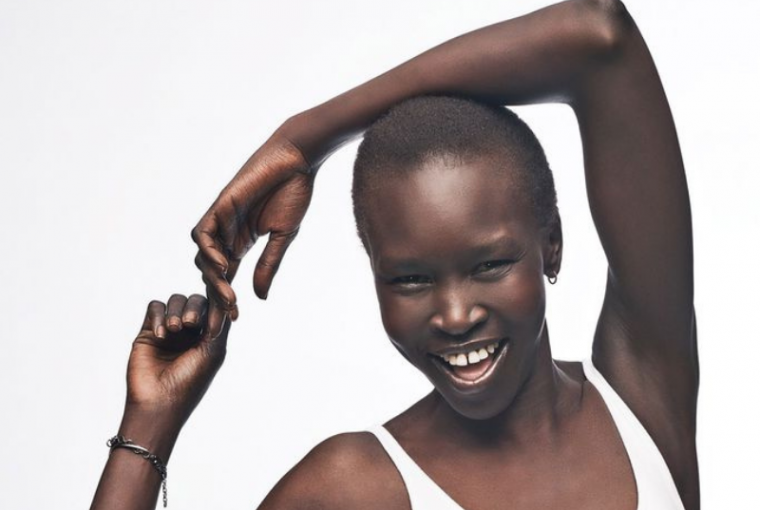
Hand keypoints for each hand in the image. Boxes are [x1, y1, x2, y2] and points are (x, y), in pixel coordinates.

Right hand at [126, 294, 230, 426]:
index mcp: (210, 336)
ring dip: (176, 311)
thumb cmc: (190, 381)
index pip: (215, 307)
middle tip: (191, 324)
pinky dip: (159, 316)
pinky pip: (155, 307)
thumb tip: (224, 296)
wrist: (158, 403)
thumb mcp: (213, 350)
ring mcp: (169, 330)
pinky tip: (161, 335)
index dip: (216, 300)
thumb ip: (219, 322)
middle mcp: (191, 331)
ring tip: (174, 330)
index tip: (215, 303)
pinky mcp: (148, 332)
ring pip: (175, 300)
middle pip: (195, 300)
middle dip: (194, 308)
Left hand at [192, 131, 314, 336]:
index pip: (227, 277)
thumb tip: (258, 298)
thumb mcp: (282, 237)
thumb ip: (268, 265)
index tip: (235, 321)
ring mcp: (221, 220)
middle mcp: (227, 233)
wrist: (297, 161)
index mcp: (242, 242)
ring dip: (213, 279)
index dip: (227, 299)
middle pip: (212, 272)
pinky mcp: (219, 206)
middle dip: (217, 296)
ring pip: (204, 256)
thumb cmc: (294, 193)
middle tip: (227, 316)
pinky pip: (202, 234)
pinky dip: (209, 252)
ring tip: (228, 297)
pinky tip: (224, 267)